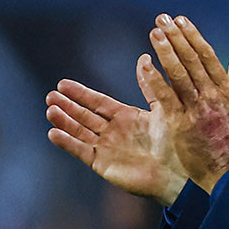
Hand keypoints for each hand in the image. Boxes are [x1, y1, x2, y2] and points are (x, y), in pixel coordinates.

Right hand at [45, 72, 188, 206]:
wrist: (178, 172)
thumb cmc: (175, 141)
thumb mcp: (162, 107)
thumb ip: (150, 85)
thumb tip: (144, 57)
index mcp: (125, 116)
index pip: (97, 101)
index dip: (80, 93)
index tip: (62, 83)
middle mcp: (113, 131)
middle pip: (84, 115)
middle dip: (67, 106)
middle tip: (50, 95)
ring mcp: (106, 147)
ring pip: (79, 131)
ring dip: (64, 121)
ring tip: (50, 110)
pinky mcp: (103, 164)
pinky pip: (81, 151)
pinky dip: (68, 143)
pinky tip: (54, 133)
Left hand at [144, 14, 228, 193]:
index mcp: (226, 91)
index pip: (207, 56)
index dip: (193, 36)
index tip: (180, 20)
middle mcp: (213, 96)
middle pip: (192, 60)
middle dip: (176, 37)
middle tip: (162, 19)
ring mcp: (197, 109)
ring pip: (180, 74)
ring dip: (166, 51)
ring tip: (154, 32)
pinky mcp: (181, 124)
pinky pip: (166, 97)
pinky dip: (155, 79)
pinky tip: (145, 64)